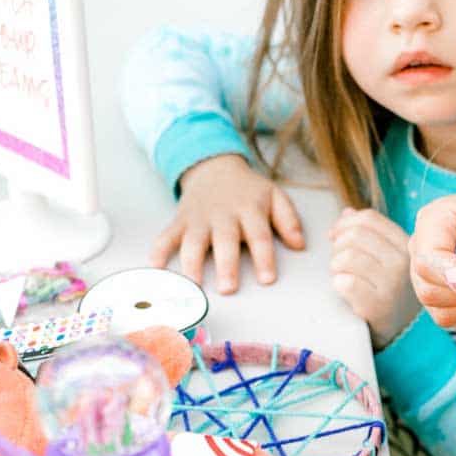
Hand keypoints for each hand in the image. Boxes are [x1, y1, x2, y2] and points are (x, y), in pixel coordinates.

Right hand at [151, 155, 304, 293]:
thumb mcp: (274, 196)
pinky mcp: (180, 220)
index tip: (267, 280)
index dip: (264, 258)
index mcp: (250, 210)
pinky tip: (155, 267)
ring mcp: (199, 218)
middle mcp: (223, 215)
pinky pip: (166, 235)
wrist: (214, 167)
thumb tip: (300, 245)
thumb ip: (288, 220)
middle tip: (228, 288)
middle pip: (225, 241)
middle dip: (226, 265)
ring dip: (192, 262)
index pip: (259, 236)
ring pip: (194, 241)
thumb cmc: (248, 190)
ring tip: (193, 284)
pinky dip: (158, 250)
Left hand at [329, 209, 419, 348]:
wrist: (407, 336)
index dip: (345, 224)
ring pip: (347, 257)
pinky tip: (345, 292)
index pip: (369, 219)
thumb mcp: (388, 260)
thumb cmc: (392, 294)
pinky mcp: (379, 306)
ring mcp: (392, 284)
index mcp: (406, 246)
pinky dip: (338, 285)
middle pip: (355, 235)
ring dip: (335, 267)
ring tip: (341, 277)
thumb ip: (369, 235)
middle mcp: (403, 262)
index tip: (335, 237)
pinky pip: (345, 283)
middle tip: (338, 263)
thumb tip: (347, 213)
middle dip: (337, 247)